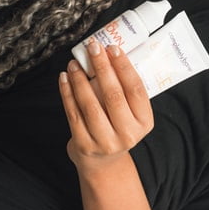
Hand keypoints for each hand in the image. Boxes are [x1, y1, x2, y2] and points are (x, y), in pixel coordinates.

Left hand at [59, 41, 153, 173]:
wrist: (103, 161)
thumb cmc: (116, 126)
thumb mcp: (129, 112)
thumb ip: (122, 89)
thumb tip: (105, 54)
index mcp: (144, 122)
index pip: (136, 89)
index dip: (124, 67)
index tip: (113, 48)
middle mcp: (128, 134)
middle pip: (113, 95)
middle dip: (102, 67)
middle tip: (93, 48)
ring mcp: (105, 142)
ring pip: (90, 104)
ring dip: (80, 79)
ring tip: (74, 63)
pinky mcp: (84, 145)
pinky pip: (73, 113)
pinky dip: (67, 93)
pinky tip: (64, 78)